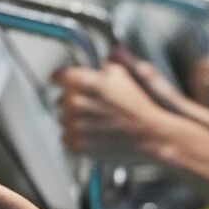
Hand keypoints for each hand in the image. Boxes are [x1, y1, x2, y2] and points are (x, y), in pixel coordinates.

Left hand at [54, 59, 173, 162]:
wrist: (149, 133)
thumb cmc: (138, 106)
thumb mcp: (122, 74)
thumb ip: (102, 67)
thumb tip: (96, 65)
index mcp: (83, 81)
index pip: (59, 77)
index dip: (63, 80)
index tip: (66, 84)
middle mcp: (75, 102)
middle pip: (61, 100)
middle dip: (73, 102)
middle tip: (91, 107)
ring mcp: (75, 124)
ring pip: (63, 119)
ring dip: (75, 121)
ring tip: (95, 123)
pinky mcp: (78, 143)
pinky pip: (67, 138)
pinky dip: (77, 138)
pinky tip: (93, 135)